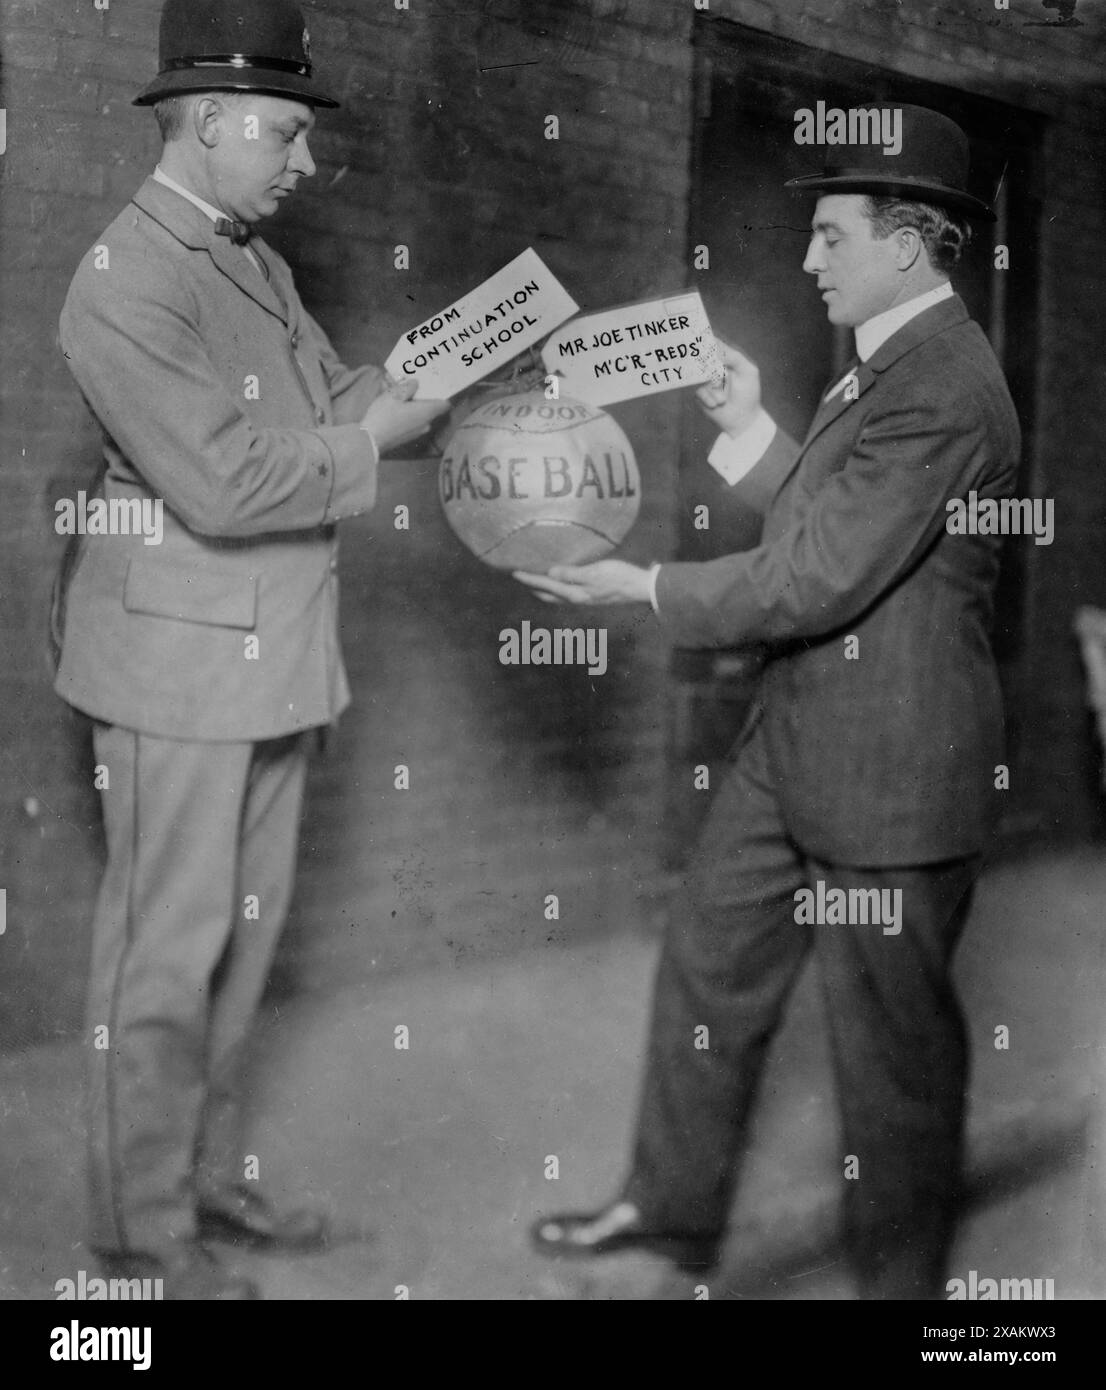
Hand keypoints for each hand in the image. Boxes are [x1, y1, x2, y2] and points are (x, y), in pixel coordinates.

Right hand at [361, 378, 449, 452]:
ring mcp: (415, 431)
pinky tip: (386, 396)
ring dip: (405, 398)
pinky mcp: (405, 435)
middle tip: (405, 379)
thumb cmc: (385, 416)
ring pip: (414, 410)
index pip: (445, 404)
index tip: (435, 385)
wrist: (369, 440)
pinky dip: (400, 407)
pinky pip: (407, 417)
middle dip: (416, 392)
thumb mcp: (395, 395)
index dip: (442, 393)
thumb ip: (408, 387)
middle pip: (427, 405)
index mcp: (427, 412)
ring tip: (389, 384)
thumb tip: (416, 383)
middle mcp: (425, 423)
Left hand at [514, 560, 653, 605]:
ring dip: (544, 589)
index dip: (530, 578)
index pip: (546, 585)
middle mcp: (576, 599)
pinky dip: (556, 588)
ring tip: (534, 581)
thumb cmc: (619, 578)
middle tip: (520, 577)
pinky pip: (566, 593)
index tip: (515, 572)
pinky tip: (559, 582)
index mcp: (574, 594)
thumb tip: (550, 573)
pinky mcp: (591, 596)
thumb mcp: (595, 573)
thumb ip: (572, 574)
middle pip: (547, 594)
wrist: (640, 589)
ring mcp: (584, 599)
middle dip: (533, 586)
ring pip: (556, 596)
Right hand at [696, 339, 760, 437]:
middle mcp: (713, 367)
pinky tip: (718, 404)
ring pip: (700, 376)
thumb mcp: (748, 372)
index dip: (705, 340)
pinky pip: (698, 390)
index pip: (713, 344)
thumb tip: (716, 348)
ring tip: (723, 400)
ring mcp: (704, 380)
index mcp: (725, 358)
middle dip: (707, 368)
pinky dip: (708, 397)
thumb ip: (734, 357)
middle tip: (715, 376)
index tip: (700, 340)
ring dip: (712, 389)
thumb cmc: (749, 393)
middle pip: (701, 358)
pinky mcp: (699, 393)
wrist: (742, 419)